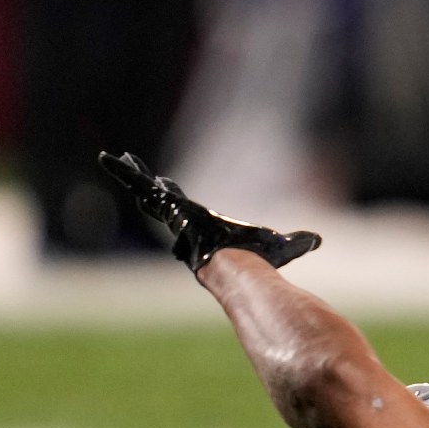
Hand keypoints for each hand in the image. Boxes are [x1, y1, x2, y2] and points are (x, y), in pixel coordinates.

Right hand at [97, 150, 320, 271]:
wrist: (237, 269)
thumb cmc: (255, 260)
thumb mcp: (278, 245)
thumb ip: (297, 242)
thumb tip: (318, 241)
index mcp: (205, 226)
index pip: (185, 209)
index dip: (174, 198)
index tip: (166, 185)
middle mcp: (185, 222)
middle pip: (160, 198)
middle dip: (145, 183)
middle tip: (131, 164)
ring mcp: (175, 217)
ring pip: (148, 193)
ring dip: (130, 176)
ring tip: (110, 158)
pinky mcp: (170, 211)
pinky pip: (146, 192)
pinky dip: (129, 178)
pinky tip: (112, 163)